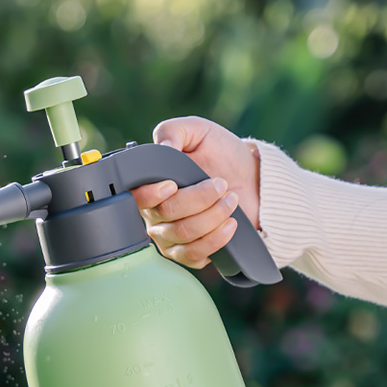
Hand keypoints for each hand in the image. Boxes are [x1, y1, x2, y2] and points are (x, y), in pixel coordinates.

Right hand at [132, 117, 260, 268]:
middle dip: (200, 198)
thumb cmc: (220, 154)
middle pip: (167, 214)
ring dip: (214, 215)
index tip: (173, 184)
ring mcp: (170, 238)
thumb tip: (163, 146)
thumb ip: (174, 130)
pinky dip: (216, 239)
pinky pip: (194, 256)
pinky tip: (230, 224)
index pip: (137, 199)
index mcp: (150, 187)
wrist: (249, 179)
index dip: (151, 195)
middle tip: (221, 184)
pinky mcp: (189, 254)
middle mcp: (155, 216)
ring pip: (184, 234)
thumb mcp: (197, 131)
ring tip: (231, 199)